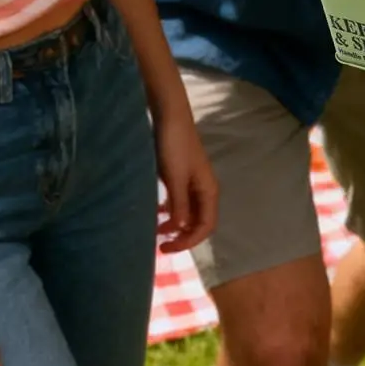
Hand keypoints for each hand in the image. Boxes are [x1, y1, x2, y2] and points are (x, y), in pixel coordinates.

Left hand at [154, 105, 217, 251]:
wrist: (169, 117)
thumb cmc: (174, 147)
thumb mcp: (175, 178)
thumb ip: (179, 206)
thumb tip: (179, 230)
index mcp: (208, 190)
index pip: (206, 226)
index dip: (188, 241)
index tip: (166, 248)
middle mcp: (203, 189)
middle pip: (199, 222)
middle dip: (182, 236)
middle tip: (160, 244)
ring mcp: (192, 183)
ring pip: (188, 213)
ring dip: (175, 225)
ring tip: (156, 232)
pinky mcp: (180, 177)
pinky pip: (179, 202)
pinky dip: (169, 212)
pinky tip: (156, 213)